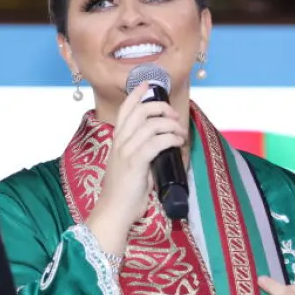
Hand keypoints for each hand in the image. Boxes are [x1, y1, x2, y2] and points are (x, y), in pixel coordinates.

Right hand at [87, 82, 186, 251]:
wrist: (114, 210)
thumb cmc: (125, 191)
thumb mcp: (131, 165)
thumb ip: (143, 151)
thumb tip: (163, 144)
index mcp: (118, 140)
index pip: (126, 109)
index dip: (138, 93)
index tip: (150, 84)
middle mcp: (120, 141)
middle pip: (141, 111)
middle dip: (161, 107)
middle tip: (174, 116)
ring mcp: (126, 151)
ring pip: (151, 124)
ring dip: (171, 125)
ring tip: (180, 133)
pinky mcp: (135, 162)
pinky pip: (156, 142)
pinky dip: (171, 138)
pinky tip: (178, 143)